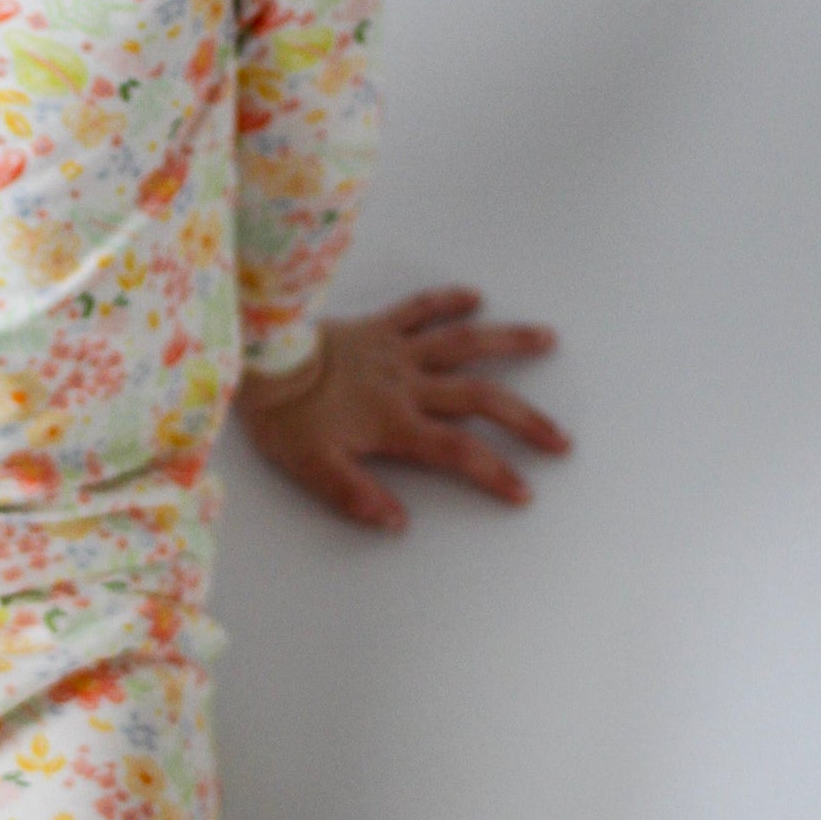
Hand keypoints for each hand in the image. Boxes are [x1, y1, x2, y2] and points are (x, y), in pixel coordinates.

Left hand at [238, 286, 569, 532]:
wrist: (260, 359)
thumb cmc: (284, 418)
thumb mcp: (313, 469)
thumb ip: (356, 497)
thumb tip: (397, 523)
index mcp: (396, 423)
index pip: (459, 453)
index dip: (495, 473)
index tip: (524, 491)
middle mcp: (408, 384)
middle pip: (482, 399)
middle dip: (526, 420)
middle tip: (560, 437)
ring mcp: (396, 350)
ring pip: (464, 342)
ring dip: (509, 341)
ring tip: (549, 339)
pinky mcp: (378, 326)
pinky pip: (419, 308)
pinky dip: (447, 299)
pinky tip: (475, 296)